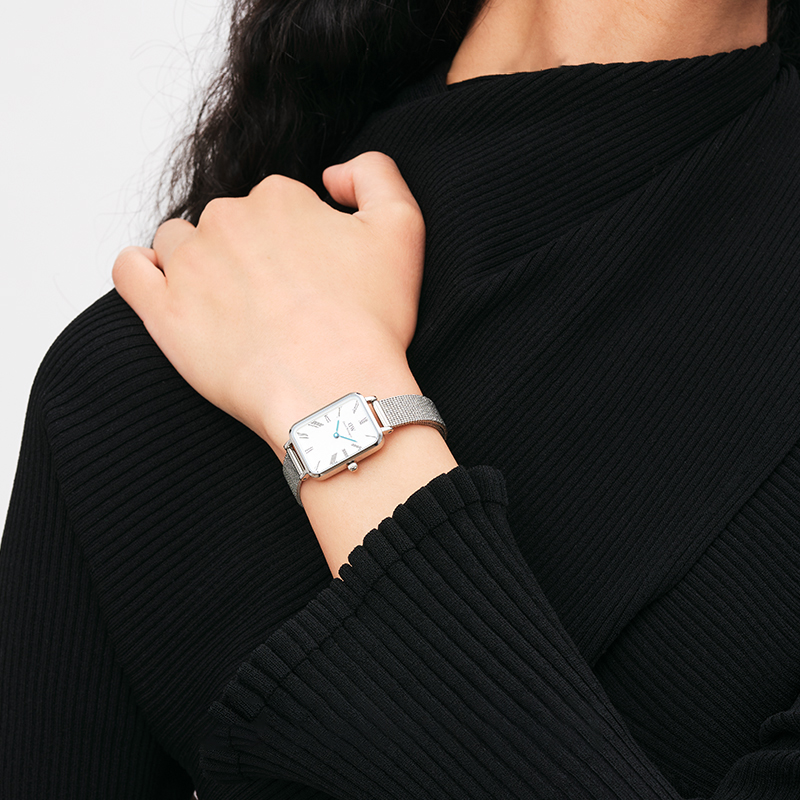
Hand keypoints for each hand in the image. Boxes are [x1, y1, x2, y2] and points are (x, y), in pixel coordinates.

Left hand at [113, 152, 425, 458]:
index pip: (275, 205)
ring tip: (230, 305)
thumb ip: (376, 174)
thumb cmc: (369, 322)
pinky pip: (130, 272)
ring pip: (179, 244)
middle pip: (227, 223)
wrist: (336, 391)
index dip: (295, 241)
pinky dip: (142, 271)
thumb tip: (334, 173)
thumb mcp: (402, 228)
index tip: (309, 278)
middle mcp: (227, 219)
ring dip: (199, 263)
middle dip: (248, 253)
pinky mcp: (164, 312)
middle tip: (278, 302)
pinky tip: (164, 287)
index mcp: (279, 199)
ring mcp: (190, 265)